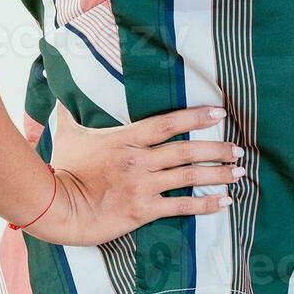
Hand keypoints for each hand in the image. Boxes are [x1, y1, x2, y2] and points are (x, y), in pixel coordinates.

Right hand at [24, 102, 241, 246]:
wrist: (53, 207)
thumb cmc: (61, 169)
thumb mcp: (68, 134)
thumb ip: (71, 110)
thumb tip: (57, 83)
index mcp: (126, 138)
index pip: (168, 123)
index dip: (196, 117)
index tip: (220, 113)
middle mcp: (139, 160)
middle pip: (187, 151)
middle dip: (217, 149)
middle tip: (239, 149)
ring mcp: (142, 186)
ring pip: (189, 177)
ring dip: (218, 174)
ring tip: (239, 172)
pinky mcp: (142, 211)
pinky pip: (180, 207)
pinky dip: (205, 204)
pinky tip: (224, 202)